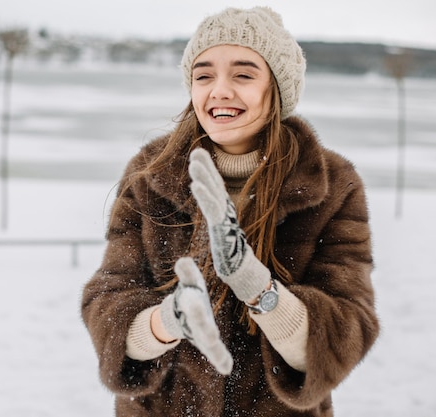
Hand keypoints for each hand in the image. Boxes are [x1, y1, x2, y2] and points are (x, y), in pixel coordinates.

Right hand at [159, 257, 232, 374]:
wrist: (180, 314)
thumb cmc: (190, 294)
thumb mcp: (190, 281)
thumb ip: (187, 272)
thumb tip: (183, 261)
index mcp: (191, 305)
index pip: (191, 304)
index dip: (192, 304)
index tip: (194, 302)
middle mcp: (196, 322)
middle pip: (201, 327)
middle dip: (206, 331)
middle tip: (212, 338)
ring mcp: (202, 335)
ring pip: (209, 345)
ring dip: (215, 353)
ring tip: (223, 364)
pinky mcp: (209, 343)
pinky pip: (216, 354)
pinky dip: (221, 362)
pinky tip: (227, 369)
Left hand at [188, 148, 270, 301]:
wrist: (243, 274)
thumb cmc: (232, 254)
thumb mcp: (222, 231)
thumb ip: (218, 217)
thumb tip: (216, 207)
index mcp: (225, 211)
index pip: (216, 186)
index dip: (208, 169)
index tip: (199, 153)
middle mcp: (227, 212)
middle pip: (216, 185)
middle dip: (206, 167)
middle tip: (196, 150)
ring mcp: (225, 220)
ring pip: (213, 194)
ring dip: (204, 176)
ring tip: (193, 162)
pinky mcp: (222, 230)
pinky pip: (212, 209)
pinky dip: (204, 195)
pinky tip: (195, 184)